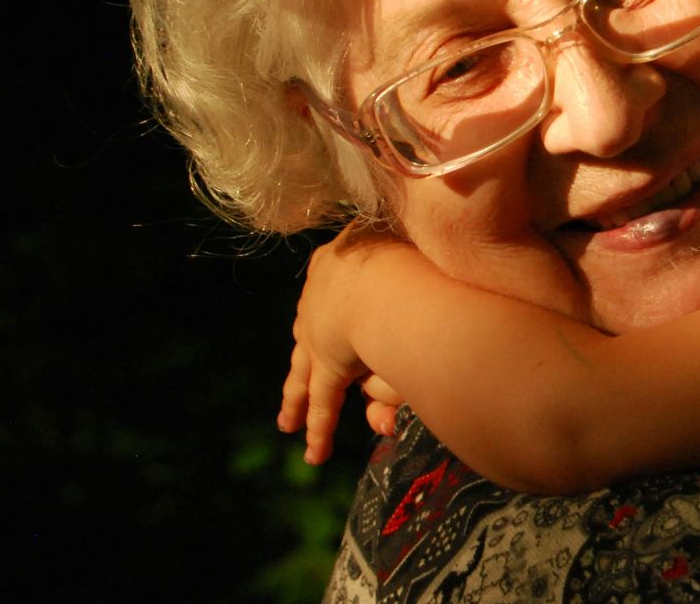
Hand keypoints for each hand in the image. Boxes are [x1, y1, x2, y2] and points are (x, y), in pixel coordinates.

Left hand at [276, 223, 411, 463]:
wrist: (389, 276)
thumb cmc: (411, 249)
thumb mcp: (404, 248)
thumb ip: (406, 267)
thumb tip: (402, 295)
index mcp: (338, 257)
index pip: (331, 283)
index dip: (333, 299)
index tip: (336, 305)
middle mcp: (321, 295)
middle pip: (311, 330)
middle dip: (306, 355)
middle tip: (298, 375)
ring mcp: (320, 332)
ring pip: (305, 371)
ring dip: (297, 398)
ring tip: (288, 421)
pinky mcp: (328, 366)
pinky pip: (324, 404)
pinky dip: (319, 430)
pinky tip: (313, 452)